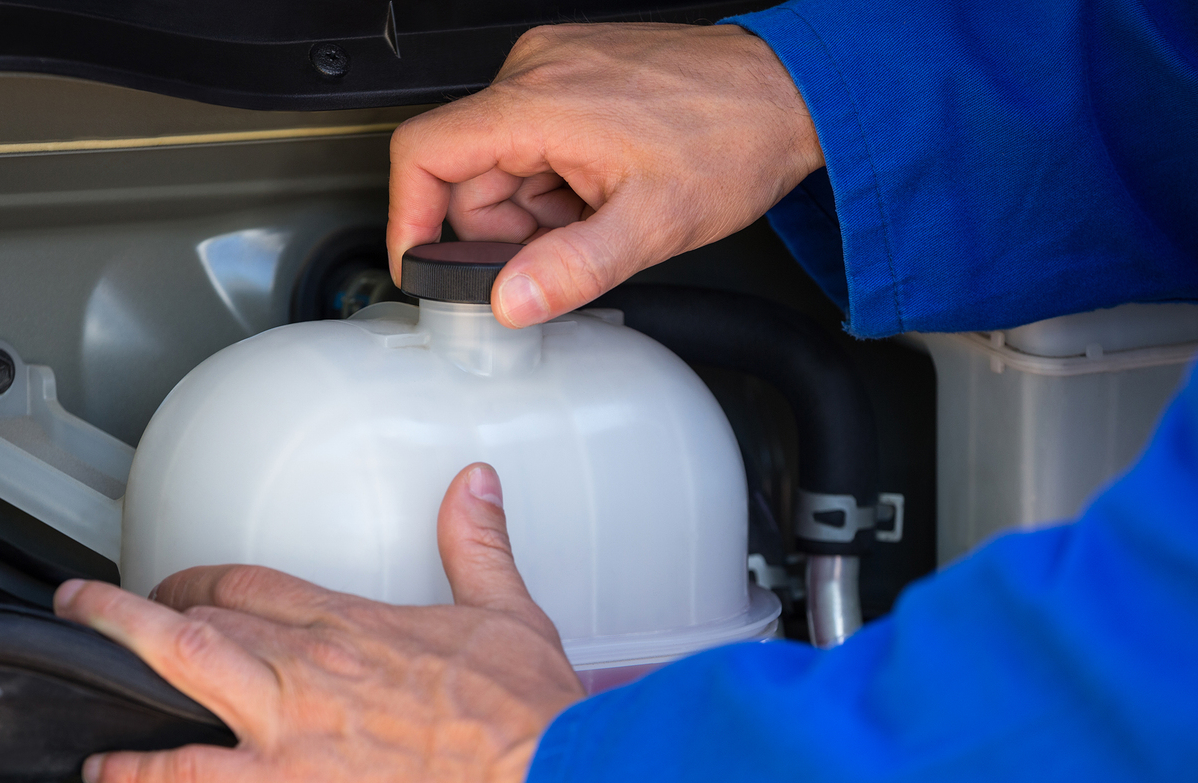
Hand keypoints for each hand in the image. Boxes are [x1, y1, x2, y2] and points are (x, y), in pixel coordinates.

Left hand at [53, 464, 583, 782]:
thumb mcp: (509, 610)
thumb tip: (475, 484)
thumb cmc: (531, 716)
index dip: (206, 579)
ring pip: (179, 661)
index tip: (187, 584)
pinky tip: (105, 769)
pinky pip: (189, 772)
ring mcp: (290, 721)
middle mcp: (311, 660)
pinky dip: (137, 770)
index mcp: (357, 622)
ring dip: (117, 641)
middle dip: (147, 607)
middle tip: (110, 609)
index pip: (256, 582)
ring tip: (74, 633)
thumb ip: (477, 544)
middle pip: (204, 613)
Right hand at [387, 22, 822, 327]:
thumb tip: (509, 302)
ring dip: (538, 208)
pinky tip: (605, 189)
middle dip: (506, 229)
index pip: (425, 153)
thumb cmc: (733, 139)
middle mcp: (536, 70)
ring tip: (601, 213)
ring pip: (503, 162)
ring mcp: (554, 66)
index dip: (410, 217)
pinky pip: (532, 141)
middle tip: (567, 249)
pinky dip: (557, 181)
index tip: (421, 263)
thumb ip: (572, 269)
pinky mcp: (573, 72)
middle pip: (468, 171)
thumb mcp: (653, 225)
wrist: (788, 93)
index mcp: (538, 100)